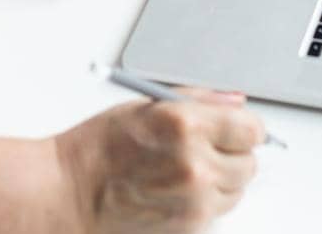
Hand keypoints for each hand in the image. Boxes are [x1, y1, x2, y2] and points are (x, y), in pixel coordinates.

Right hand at [55, 90, 263, 233]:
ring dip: (221, 179)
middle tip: (205, 148)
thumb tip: (236, 101)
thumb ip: (199, 101)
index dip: (241, 127)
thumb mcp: (148, 106)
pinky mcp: (189, 228)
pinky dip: (205, 201)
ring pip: (236, 190)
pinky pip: (217, 211)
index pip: (251, 129)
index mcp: (185, 125)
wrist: (70, 194)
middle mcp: (195, 165)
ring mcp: (193, 201)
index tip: (232, 127)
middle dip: (232, 153)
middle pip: (249, 163)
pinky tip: (174, 190)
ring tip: (183, 169)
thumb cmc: (99, 149)